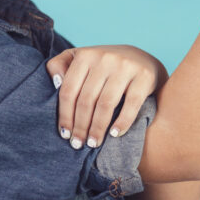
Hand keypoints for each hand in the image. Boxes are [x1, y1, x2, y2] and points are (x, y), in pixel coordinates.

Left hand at [46, 45, 161, 149]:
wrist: (142, 59)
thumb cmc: (104, 66)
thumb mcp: (80, 59)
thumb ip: (60, 65)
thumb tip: (55, 83)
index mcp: (86, 55)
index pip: (69, 90)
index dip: (65, 115)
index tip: (65, 134)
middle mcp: (105, 58)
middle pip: (86, 100)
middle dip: (80, 126)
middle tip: (78, 144)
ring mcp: (126, 66)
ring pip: (106, 104)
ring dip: (97, 128)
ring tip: (93, 143)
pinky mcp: (144, 76)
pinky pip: (131, 104)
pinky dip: (122, 122)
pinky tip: (114, 134)